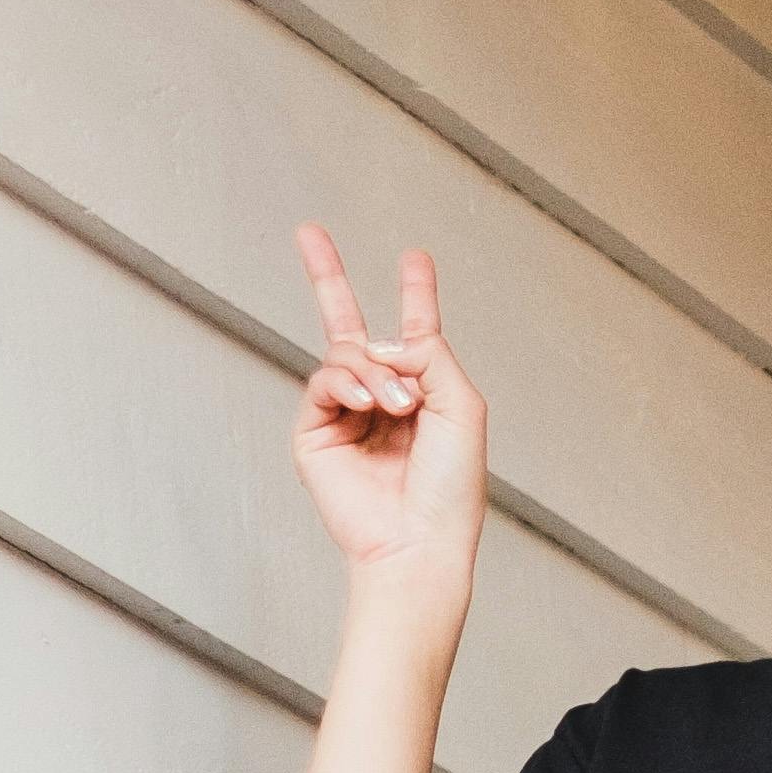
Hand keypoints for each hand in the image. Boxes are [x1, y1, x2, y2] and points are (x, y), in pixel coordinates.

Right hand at [294, 229, 487, 607]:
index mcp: (425, 395)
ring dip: (374, 372)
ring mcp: (345, 416)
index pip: (416, 335)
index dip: (416, 294)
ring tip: (397, 408)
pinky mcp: (316, 434)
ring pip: (346, 353)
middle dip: (327, 277)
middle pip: (350, 327)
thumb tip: (380, 341)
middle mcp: (382, 400)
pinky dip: (347, 383)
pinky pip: (324, 380)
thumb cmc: (450, 488)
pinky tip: (369, 406)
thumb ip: (431, 354)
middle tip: (308, 232)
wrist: (417, 540)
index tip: (415, 259)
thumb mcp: (463, 405)